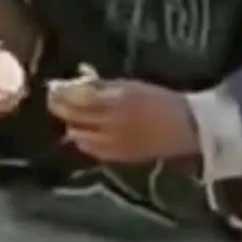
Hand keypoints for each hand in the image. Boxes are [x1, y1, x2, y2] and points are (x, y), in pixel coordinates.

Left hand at [48, 79, 198, 163]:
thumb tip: (75, 83)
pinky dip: (82, 139)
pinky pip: (90, 149)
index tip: (54, 86)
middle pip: (72, 117)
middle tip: (57, 100)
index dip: (61, 92)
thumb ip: (102, 86)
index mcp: (117, 100)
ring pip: (78, 135)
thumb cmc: (160, 100)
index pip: (76, 98)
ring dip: (72, 123)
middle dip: (61, 107)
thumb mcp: (131, 85)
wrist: (187, 128)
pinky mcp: (117, 157)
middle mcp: (111, 123)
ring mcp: (113, 143)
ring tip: (73, 115)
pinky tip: (85, 132)